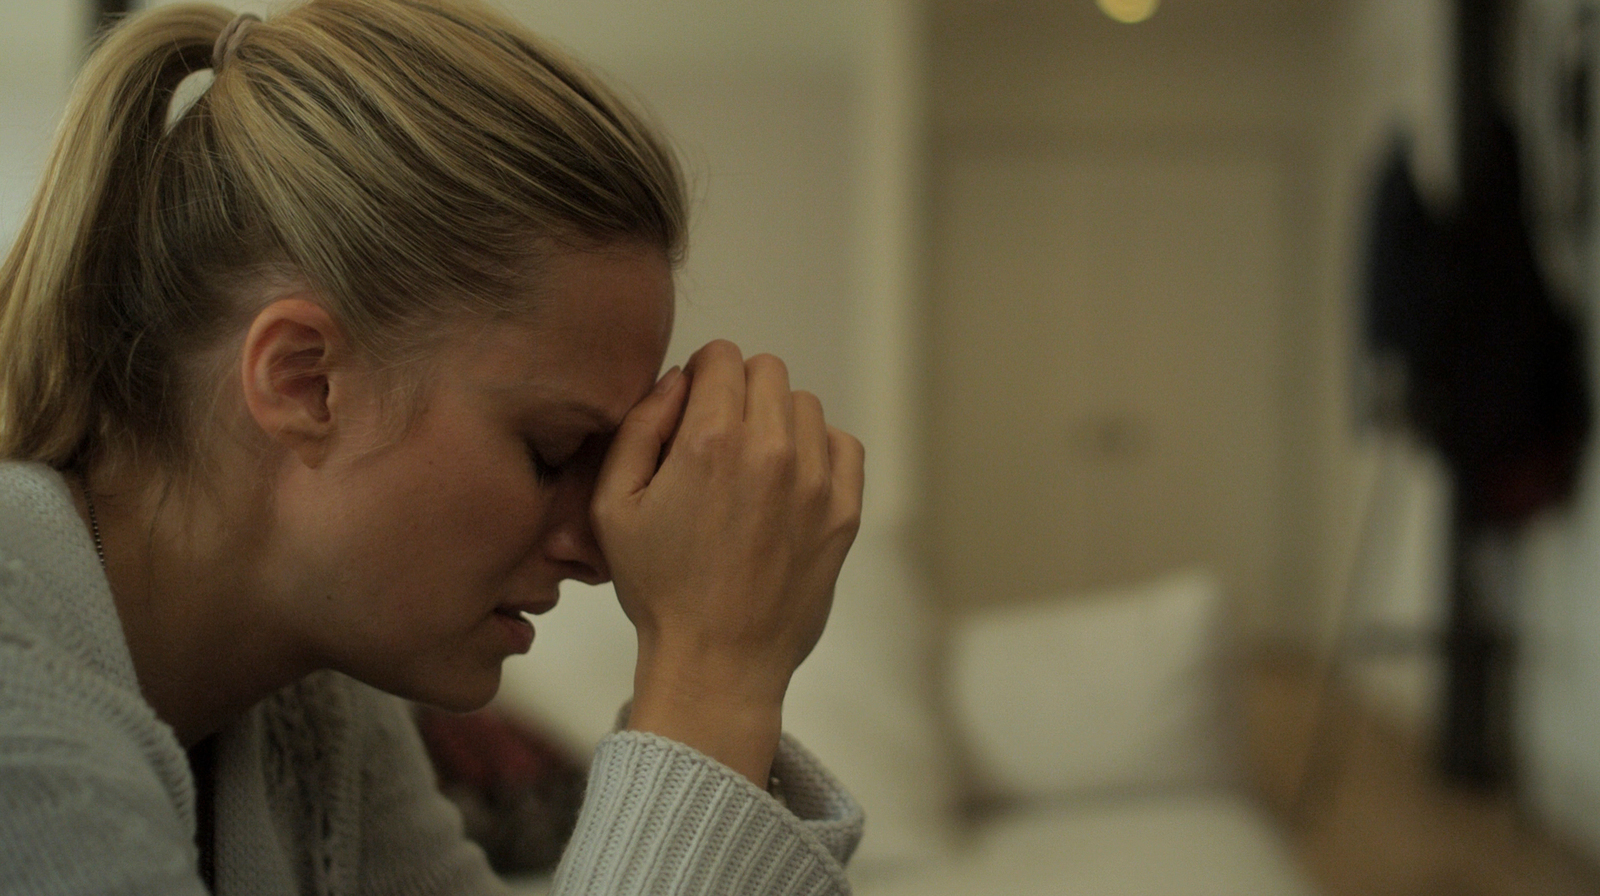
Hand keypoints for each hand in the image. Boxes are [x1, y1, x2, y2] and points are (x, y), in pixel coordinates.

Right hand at [591, 340, 863, 784]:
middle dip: (739, 393)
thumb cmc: (658, 587)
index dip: (702, 377)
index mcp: (710, 440)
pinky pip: (843, 445)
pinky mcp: (844, 511)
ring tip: (754, 469)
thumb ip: (639, 427)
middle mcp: (770, 449)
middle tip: (719, 441)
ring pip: (805, 406)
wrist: (718, 662)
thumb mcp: (614, 505)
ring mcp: (815, 481)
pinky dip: (819, 451)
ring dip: (778, 422)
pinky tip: (790, 484)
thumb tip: (677, 381)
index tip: (693, 411)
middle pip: (767, 372)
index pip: (722, 357)